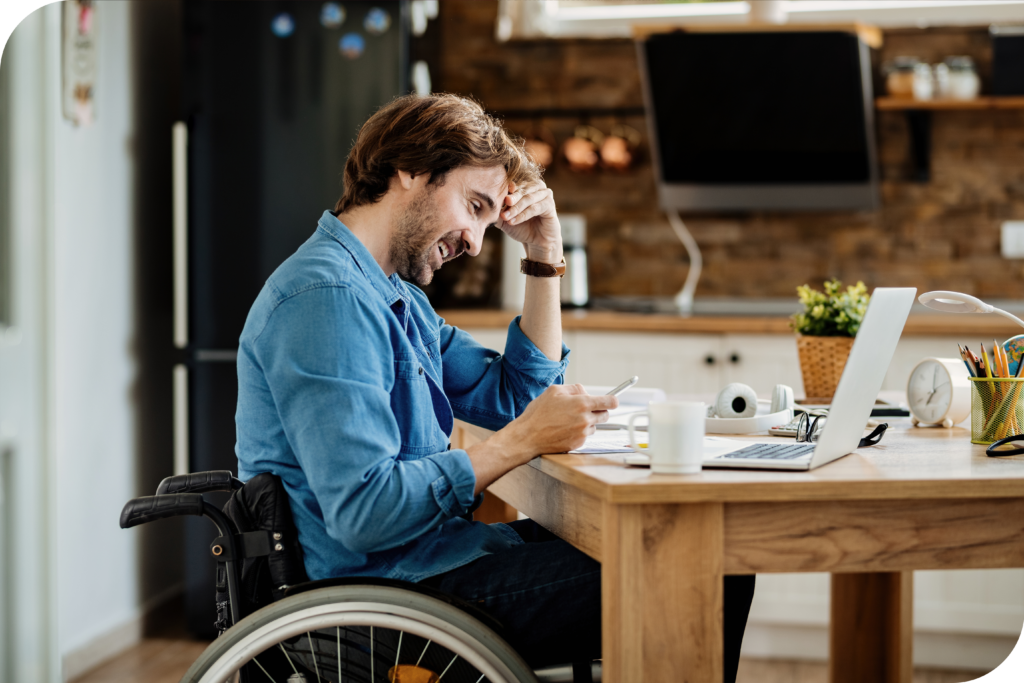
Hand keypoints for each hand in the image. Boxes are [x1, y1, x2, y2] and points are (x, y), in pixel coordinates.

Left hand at [497, 181, 562, 263]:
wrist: (536, 242)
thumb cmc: (521, 227)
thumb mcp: (506, 218)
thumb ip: (498, 209)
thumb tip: (486, 202)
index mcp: (525, 185)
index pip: (514, 184)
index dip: (505, 190)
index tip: (495, 196)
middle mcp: (536, 187)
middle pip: (522, 190)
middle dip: (510, 199)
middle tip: (502, 205)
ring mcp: (545, 194)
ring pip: (528, 198)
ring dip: (516, 208)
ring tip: (505, 217)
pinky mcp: (550, 204)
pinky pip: (535, 208)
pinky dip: (523, 214)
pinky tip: (514, 221)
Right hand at [502, 384, 617, 458]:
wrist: (528, 436)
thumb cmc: (538, 413)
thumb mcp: (554, 391)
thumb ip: (574, 389)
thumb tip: (585, 391)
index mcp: (582, 404)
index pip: (610, 402)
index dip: (613, 400)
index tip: (612, 401)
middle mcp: (585, 419)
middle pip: (605, 415)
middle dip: (599, 411)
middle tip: (585, 409)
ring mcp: (582, 433)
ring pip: (594, 426)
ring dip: (587, 422)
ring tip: (569, 420)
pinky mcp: (578, 444)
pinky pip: (585, 436)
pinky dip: (579, 432)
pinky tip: (565, 429)